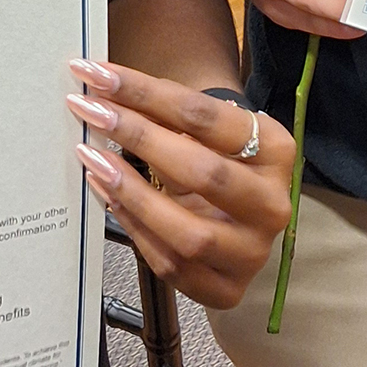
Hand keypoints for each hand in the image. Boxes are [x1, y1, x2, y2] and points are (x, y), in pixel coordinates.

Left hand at [66, 63, 293, 311]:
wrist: (242, 213)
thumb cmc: (217, 157)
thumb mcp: (205, 130)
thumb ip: (163, 112)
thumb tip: (99, 88)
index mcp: (276, 150)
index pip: (204, 116)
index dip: (145, 92)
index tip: (96, 75)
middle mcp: (273, 204)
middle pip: (202, 172)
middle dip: (138, 137)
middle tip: (90, 113)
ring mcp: (253, 253)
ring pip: (189, 233)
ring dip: (131, 194)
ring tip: (91, 159)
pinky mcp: (228, 291)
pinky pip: (172, 265)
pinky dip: (134, 228)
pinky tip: (106, 195)